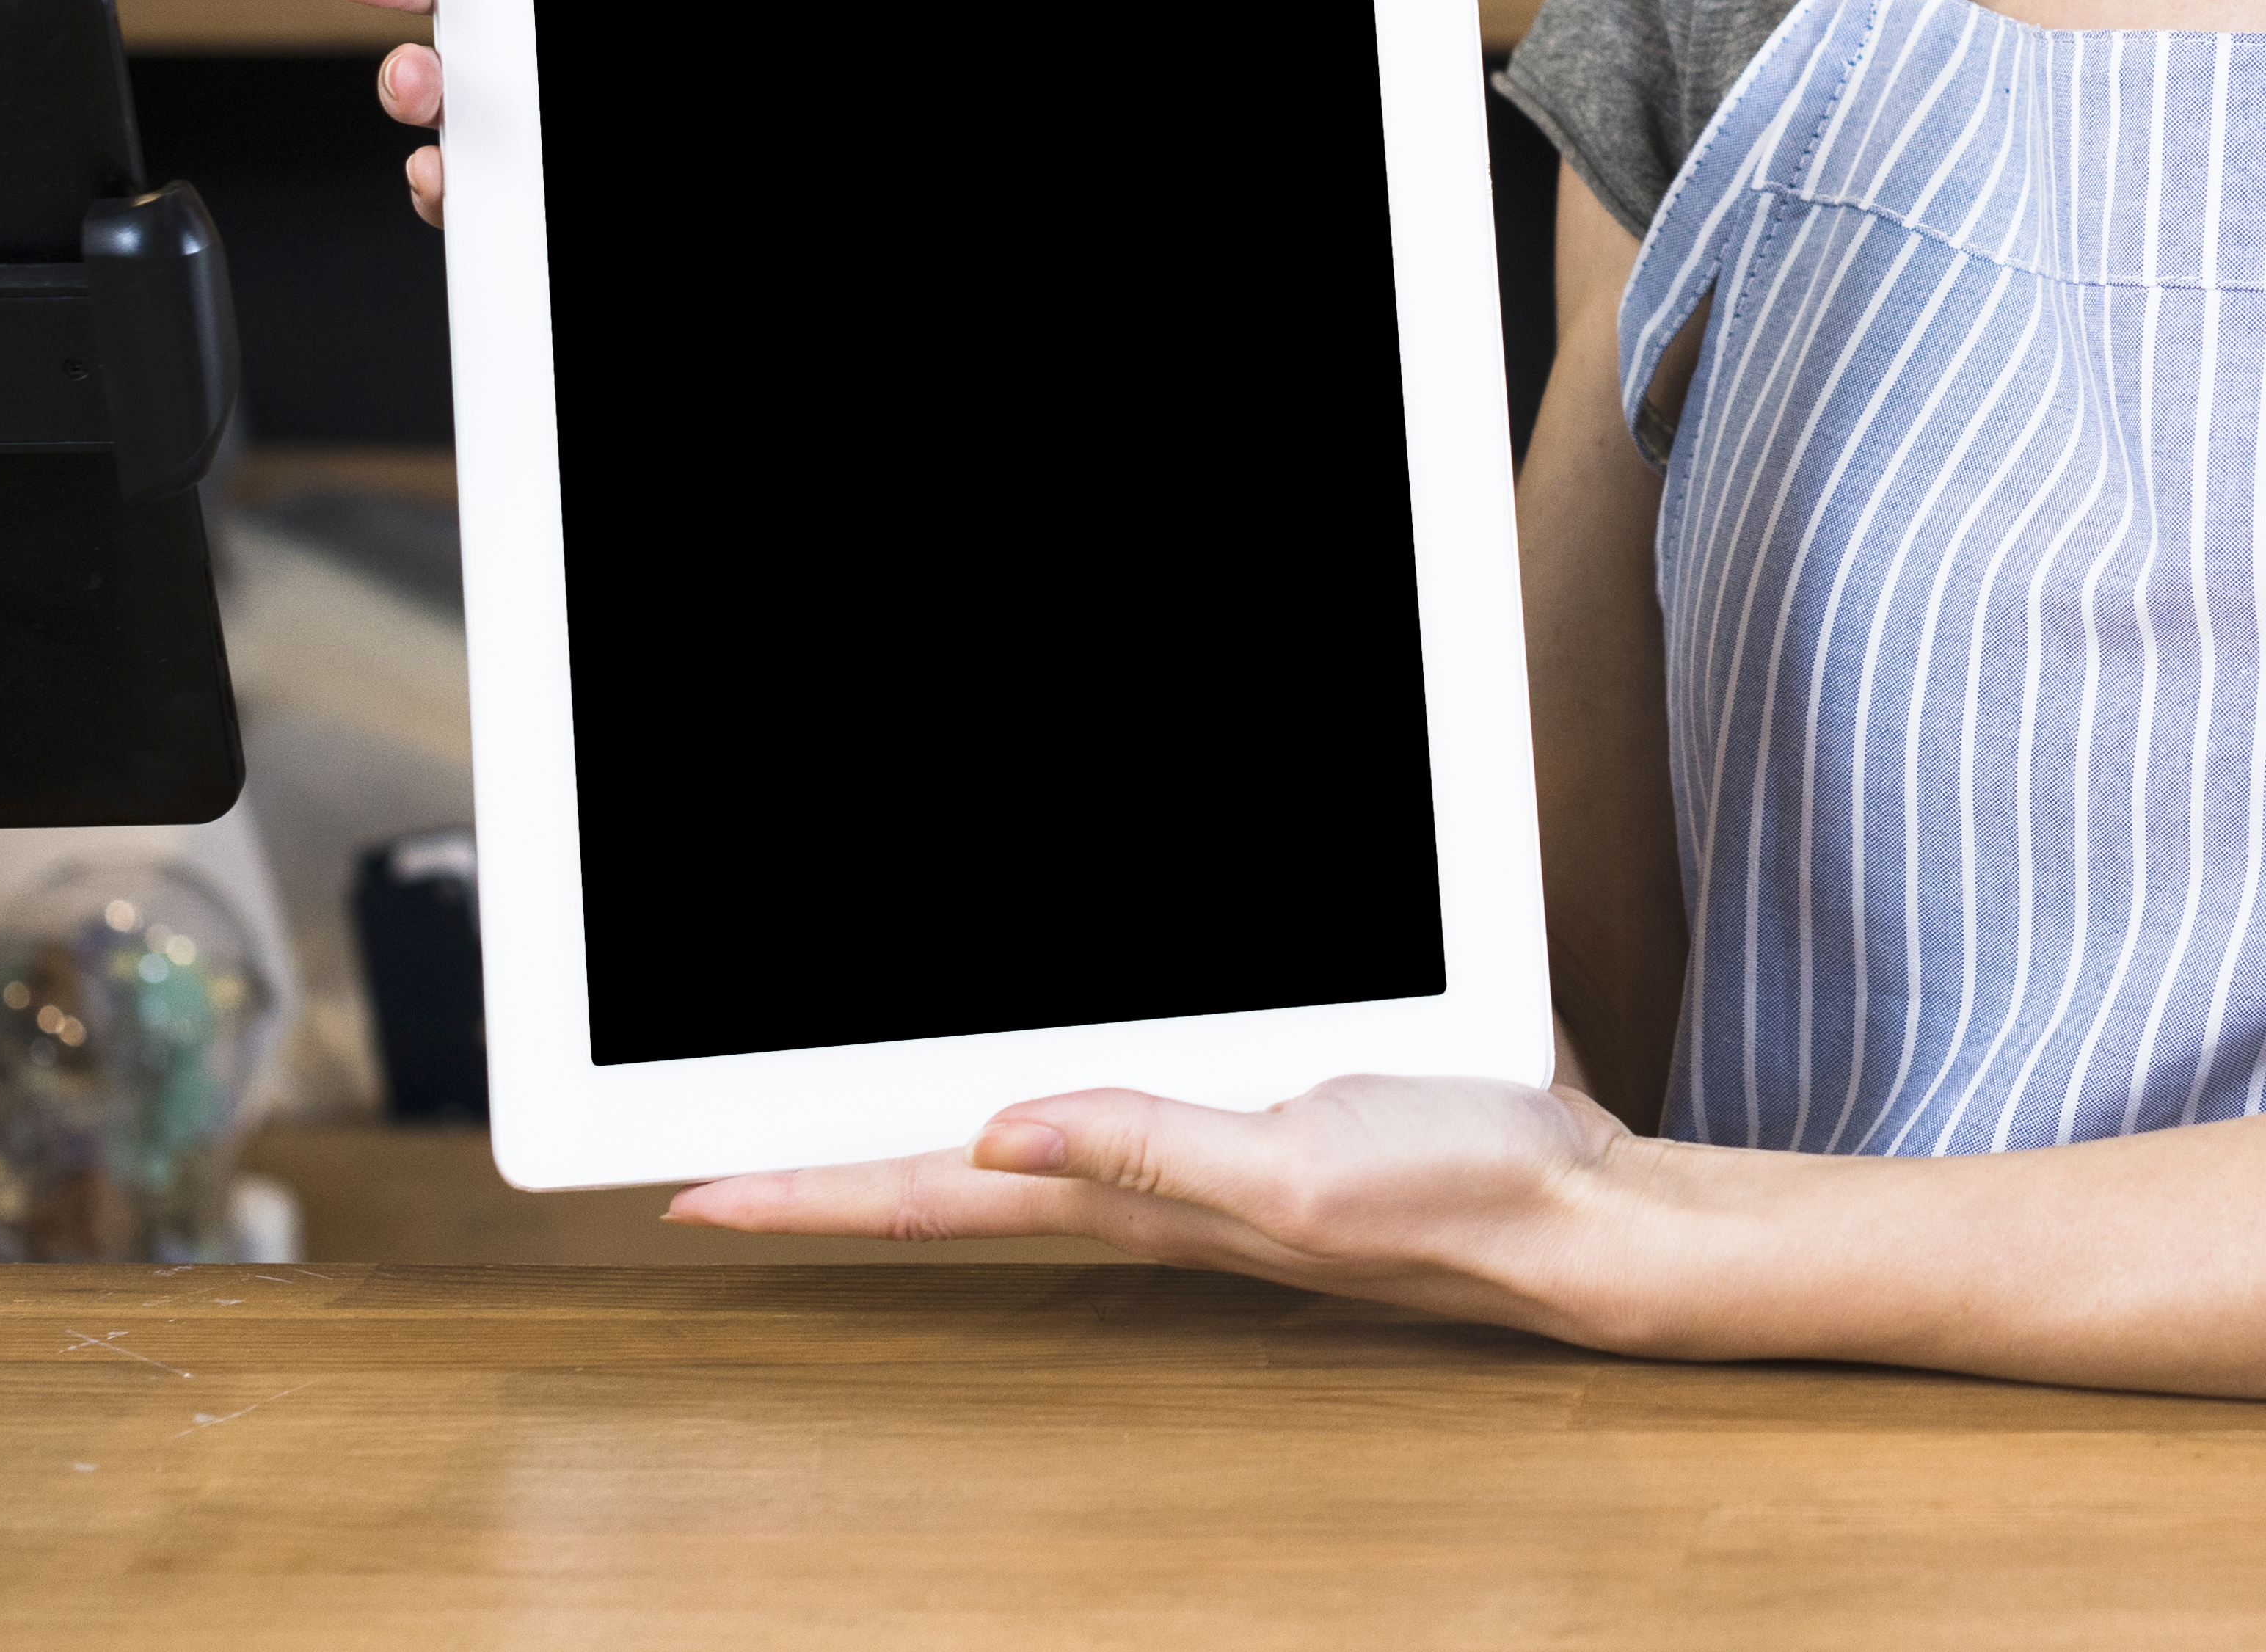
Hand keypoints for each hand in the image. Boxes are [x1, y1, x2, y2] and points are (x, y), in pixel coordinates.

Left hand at [663, 1074, 1637, 1339]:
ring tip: (818, 1096)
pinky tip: (1028, 1055)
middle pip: (944, 1166)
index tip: (686, 1189)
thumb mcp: (1300, 1169)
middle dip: (824, 1156)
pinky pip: (1118, 1080)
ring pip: (1018, 1122)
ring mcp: (1194, 1148)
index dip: (806, 1193)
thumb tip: (1001, 1126)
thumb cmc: (1456, 1199)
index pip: (932, 1193)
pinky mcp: (1256, 1107)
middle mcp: (1140, 1178)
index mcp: (1134, 1195)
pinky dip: (1047, 1063)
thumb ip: (1155, 1149)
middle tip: (711, 1144)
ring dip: (918, 1113)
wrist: (1578, 1211)